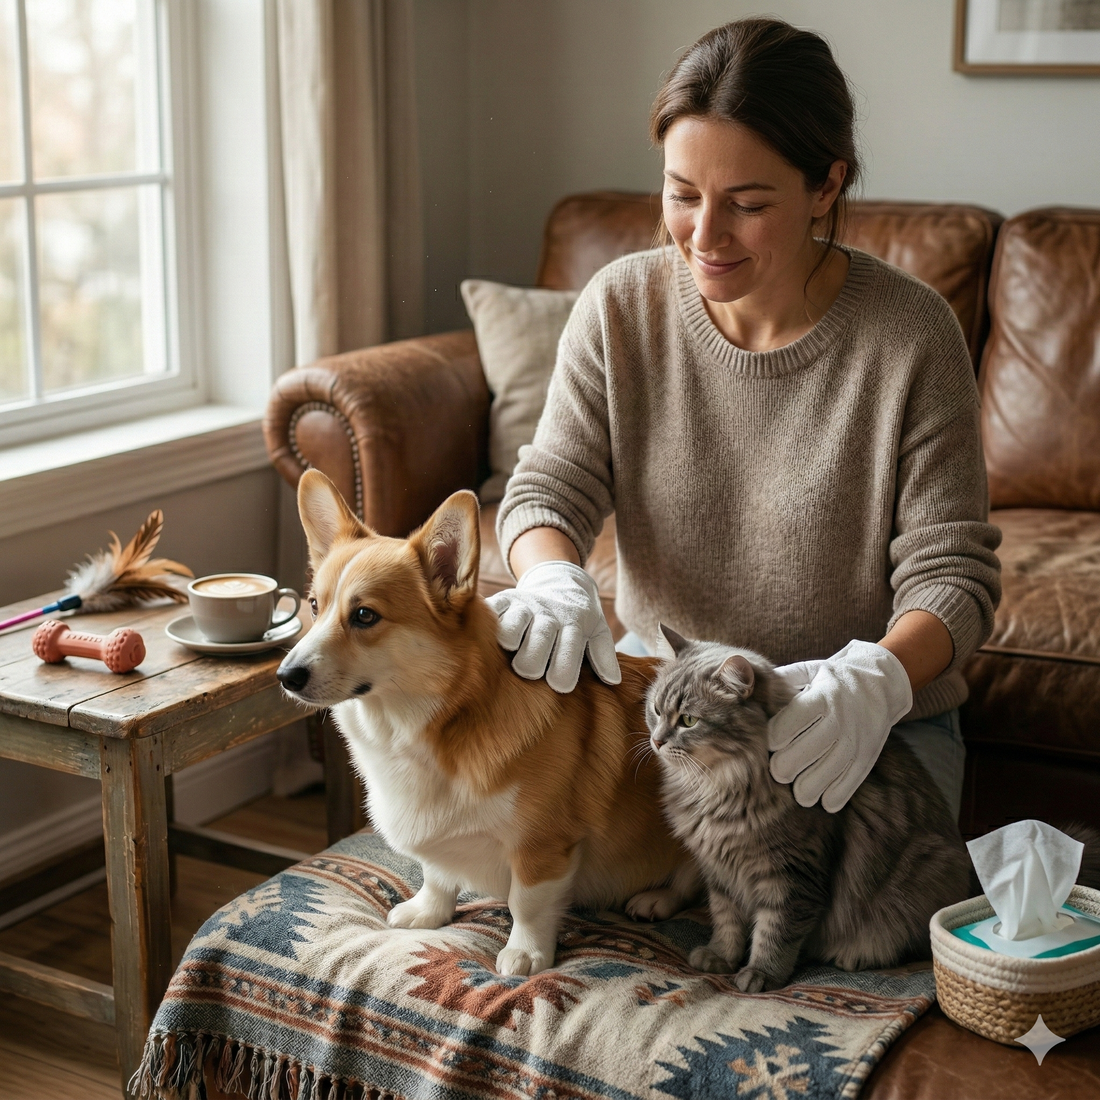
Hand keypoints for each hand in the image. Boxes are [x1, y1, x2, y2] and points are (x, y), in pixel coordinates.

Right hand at [486, 561, 620, 692]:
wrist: (560, 580)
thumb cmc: (579, 616)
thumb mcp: (598, 630)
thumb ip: (604, 655)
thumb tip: (613, 681)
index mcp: (574, 623)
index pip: (570, 649)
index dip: (564, 671)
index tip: (560, 685)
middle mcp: (550, 613)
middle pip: (539, 639)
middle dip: (533, 661)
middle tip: (531, 673)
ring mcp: (526, 605)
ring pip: (514, 623)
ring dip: (510, 638)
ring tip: (511, 649)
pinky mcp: (506, 598)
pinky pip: (493, 609)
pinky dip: (489, 620)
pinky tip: (488, 635)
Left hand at [767, 641, 911, 812]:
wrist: (880, 684)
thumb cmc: (832, 680)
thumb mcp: (810, 671)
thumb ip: (782, 680)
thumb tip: (750, 688)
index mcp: (823, 696)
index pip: (795, 719)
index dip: (776, 735)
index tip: (767, 744)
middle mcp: (841, 718)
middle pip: (810, 749)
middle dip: (787, 765)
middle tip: (776, 771)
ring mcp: (856, 740)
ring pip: (829, 771)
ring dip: (808, 788)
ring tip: (796, 792)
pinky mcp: (867, 756)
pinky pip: (851, 782)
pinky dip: (835, 796)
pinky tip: (822, 800)